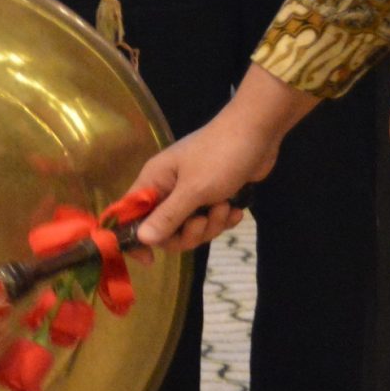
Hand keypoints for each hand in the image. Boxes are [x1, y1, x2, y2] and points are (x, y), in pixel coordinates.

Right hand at [127, 69, 316, 250]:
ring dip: (211, 225)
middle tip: (204, 221)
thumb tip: (140, 240)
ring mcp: (191, 192)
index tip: (150, 259)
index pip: (130, 214)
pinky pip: (210, 220)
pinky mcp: (213, 195)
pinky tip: (236, 210)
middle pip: (165, 230)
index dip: (136, 238)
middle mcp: (168, 187)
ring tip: (225, 207)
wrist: (259, 131)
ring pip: (191, 228)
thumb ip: (168, 216)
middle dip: (188, 233)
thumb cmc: (221, 156)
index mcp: (154, 180)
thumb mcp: (193, 189)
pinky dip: (223, 219)